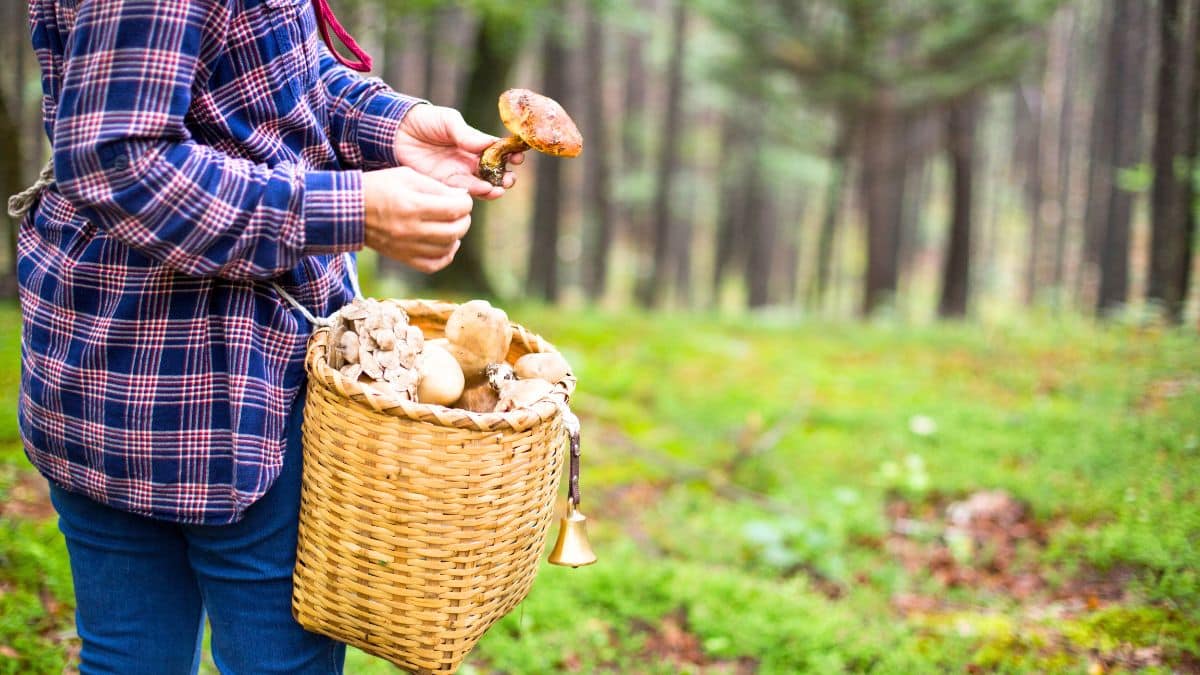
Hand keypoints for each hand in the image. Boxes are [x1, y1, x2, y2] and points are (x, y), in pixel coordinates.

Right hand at [361, 167, 473, 272]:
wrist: (349, 210)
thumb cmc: (378, 187)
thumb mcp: (406, 176)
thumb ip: (436, 186)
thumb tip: (461, 196)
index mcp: (412, 205)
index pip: (454, 209)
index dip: (465, 203)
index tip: (463, 198)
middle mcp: (411, 229)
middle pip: (454, 231)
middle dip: (464, 219)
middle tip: (461, 212)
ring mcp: (407, 247)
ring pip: (447, 248)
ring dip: (456, 236)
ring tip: (453, 225)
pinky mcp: (403, 257)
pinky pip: (433, 264)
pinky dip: (446, 255)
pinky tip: (447, 243)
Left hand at [394, 103, 523, 199]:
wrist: (395, 131)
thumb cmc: (424, 120)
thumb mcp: (448, 121)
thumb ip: (467, 134)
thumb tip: (490, 143)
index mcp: (473, 143)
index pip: (497, 152)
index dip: (510, 155)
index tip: (519, 157)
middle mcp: (468, 160)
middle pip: (493, 173)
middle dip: (505, 177)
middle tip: (510, 179)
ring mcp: (457, 173)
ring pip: (481, 185)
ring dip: (493, 188)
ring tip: (499, 188)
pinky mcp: (443, 184)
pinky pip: (463, 191)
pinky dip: (475, 192)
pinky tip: (484, 190)